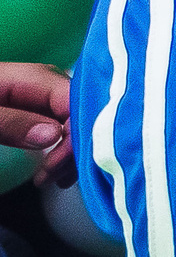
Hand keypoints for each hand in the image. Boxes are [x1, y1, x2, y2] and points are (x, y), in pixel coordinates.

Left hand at [0, 63, 71, 186]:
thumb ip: (11, 122)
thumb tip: (54, 134)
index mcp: (34, 77)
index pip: (76, 101)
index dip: (76, 132)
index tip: (55, 165)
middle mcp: (47, 84)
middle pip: (82, 112)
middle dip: (74, 148)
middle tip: (50, 178)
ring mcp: (44, 99)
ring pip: (77, 124)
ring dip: (70, 155)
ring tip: (48, 179)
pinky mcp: (39, 113)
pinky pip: (64, 130)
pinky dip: (64, 153)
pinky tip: (53, 171)